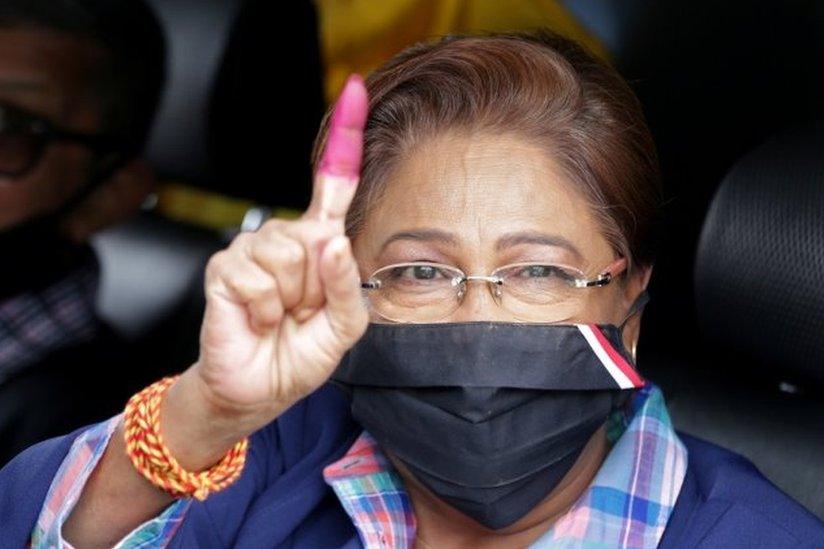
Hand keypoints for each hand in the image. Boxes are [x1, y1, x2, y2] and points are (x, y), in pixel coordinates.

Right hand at [192, 75, 369, 421]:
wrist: (258, 390)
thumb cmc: (300, 355)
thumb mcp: (344, 327)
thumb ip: (345, 285)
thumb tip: (330, 238)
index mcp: (320, 246)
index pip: (333, 186)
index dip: (346, 140)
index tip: (357, 91)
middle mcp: (286, 239)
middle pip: (316, 235)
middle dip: (317, 286)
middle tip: (300, 313)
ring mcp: (251, 249)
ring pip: (288, 255)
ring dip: (290, 299)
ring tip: (279, 316)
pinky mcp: (223, 268)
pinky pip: (257, 277)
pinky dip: (264, 309)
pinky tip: (257, 319)